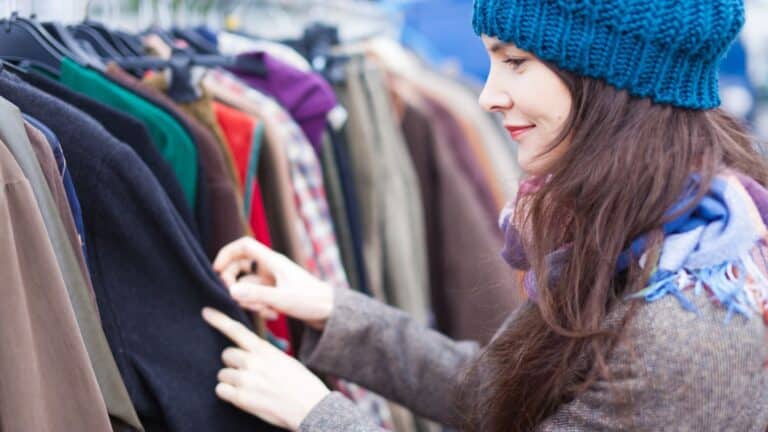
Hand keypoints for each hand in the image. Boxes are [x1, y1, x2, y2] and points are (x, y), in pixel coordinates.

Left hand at [202, 307, 329, 430]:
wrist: (311, 407)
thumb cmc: (301, 384)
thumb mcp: (285, 360)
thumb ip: (264, 354)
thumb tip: (249, 353)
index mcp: (265, 350)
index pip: (237, 330)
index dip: (219, 320)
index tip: (205, 312)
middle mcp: (253, 362)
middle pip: (226, 354)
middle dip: (233, 363)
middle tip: (248, 373)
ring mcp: (246, 380)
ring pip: (222, 374)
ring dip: (231, 380)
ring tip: (250, 388)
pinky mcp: (241, 398)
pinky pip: (221, 390)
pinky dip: (228, 394)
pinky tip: (244, 397)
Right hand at [213, 237, 333, 330]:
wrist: (332, 314)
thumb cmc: (311, 302)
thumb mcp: (282, 299)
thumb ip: (256, 295)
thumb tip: (230, 290)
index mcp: (273, 261)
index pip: (244, 246)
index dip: (227, 254)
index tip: (215, 270)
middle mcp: (272, 268)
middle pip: (240, 266)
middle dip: (233, 283)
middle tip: (233, 298)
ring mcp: (273, 281)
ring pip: (248, 285)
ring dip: (250, 299)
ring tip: (265, 311)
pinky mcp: (276, 293)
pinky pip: (258, 296)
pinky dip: (260, 306)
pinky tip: (273, 316)